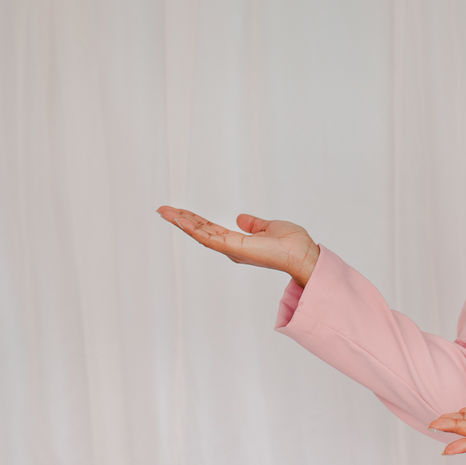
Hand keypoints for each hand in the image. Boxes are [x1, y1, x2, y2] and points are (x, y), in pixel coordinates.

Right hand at [156, 206, 319, 286]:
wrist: (302, 254)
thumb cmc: (292, 244)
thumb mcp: (270, 227)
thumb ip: (254, 224)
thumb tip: (241, 218)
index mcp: (238, 243)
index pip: (210, 229)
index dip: (195, 220)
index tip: (180, 211)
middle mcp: (231, 248)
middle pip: (200, 232)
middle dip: (181, 221)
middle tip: (163, 210)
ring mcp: (231, 249)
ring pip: (200, 234)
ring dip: (182, 223)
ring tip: (165, 212)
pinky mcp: (234, 248)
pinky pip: (209, 238)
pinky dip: (194, 229)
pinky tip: (181, 220)